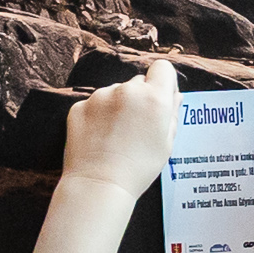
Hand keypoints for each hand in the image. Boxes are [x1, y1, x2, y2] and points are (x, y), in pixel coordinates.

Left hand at [61, 62, 179, 198]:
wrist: (100, 184)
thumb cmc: (139, 168)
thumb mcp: (166, 143)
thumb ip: (171, 114)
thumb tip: (174, 96)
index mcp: (154, 97)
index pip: (162, 68)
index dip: (163, 82)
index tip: (160, 99)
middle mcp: (127, 90)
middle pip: (138, 83)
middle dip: (140, 98)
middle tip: (138, 127)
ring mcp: (100, 96)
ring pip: (114, 94)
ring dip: (117, 107)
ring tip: (116, 137)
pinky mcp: (79, 106)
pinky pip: (94, 105)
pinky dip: (97, 117)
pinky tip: (99, 139)